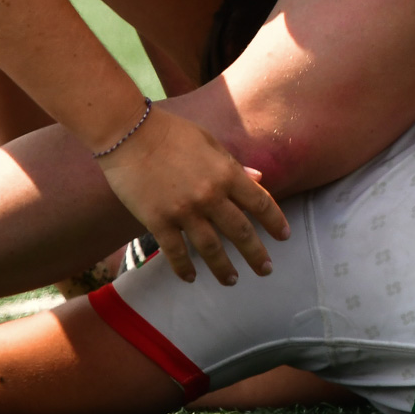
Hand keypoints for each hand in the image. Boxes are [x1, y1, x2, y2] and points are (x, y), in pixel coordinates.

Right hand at [96, 104, 289, 284]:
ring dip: (224, 268)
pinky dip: (184, 268)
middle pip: (240, 232)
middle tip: (266, 270)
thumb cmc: (172, 132)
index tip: (284, 236)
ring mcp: (183, 211)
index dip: (275, 221)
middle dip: (256, 254)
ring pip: (211, 248)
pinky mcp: (157, 221)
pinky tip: (192, 278)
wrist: (129, 134)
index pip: (260, 203)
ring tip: (232, 281)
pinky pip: (175, 252)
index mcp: (226, 173)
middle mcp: (209, 196)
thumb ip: (234, 165)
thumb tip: (258, 179)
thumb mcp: (210, 142)